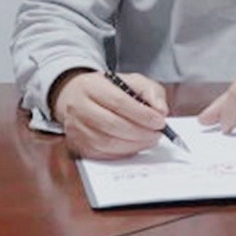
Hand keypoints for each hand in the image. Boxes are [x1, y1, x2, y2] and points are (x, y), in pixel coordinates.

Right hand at [53, 70, 169, 159]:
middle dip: (140, 132)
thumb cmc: (106, 90)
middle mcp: (78, 107)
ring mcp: (75, 128)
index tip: (159, 121)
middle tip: (157, 134)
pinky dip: (123, 153)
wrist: (76, 97)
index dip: (142, 114)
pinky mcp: (77, 145)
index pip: (118, 102)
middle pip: (112, 125)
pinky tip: (134, 146)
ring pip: (107, 143)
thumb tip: (161, 111)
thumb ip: (149, 91)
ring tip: (148, 140)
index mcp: (90, 86)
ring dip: (134, 145)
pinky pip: (103, 155)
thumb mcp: (130, 81)